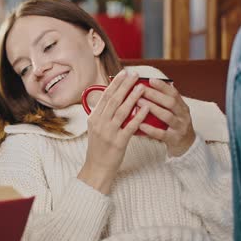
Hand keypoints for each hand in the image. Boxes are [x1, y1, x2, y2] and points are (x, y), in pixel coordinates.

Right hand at [78, 70, 149, 193]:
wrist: (97, 167)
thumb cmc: (99, 148)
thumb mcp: (95, 128)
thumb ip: (101, 113)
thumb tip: (108, 97)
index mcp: (94, 117)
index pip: (105, 96)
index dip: (115, 83)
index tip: (124, 73)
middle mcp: (99, 123)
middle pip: (114, 100)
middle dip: (125, 85)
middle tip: (135, 74)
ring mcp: (108, 132)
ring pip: (122, 110)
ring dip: (133, 97)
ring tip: (142, 87)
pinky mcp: (118, 142)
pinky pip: (130, 126)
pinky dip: (139, 115)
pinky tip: (146, 107)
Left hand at [136, 78, 195, 156]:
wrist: (186, 146)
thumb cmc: (175, 126)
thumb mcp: (174, 112)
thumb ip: (164, 102)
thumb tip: (148, 86)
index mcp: (182, 107)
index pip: (174, 93)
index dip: (162, 86)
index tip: (150, 80)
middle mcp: (183, 115)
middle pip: (170, 102)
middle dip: (155, 94)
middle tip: (140, 89)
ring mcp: (180, 128)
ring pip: (167, 116)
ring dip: (152, 108)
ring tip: (138, 102)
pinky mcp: (174, 139)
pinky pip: (162, 134)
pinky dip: (151, 129)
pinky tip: (140, 124)